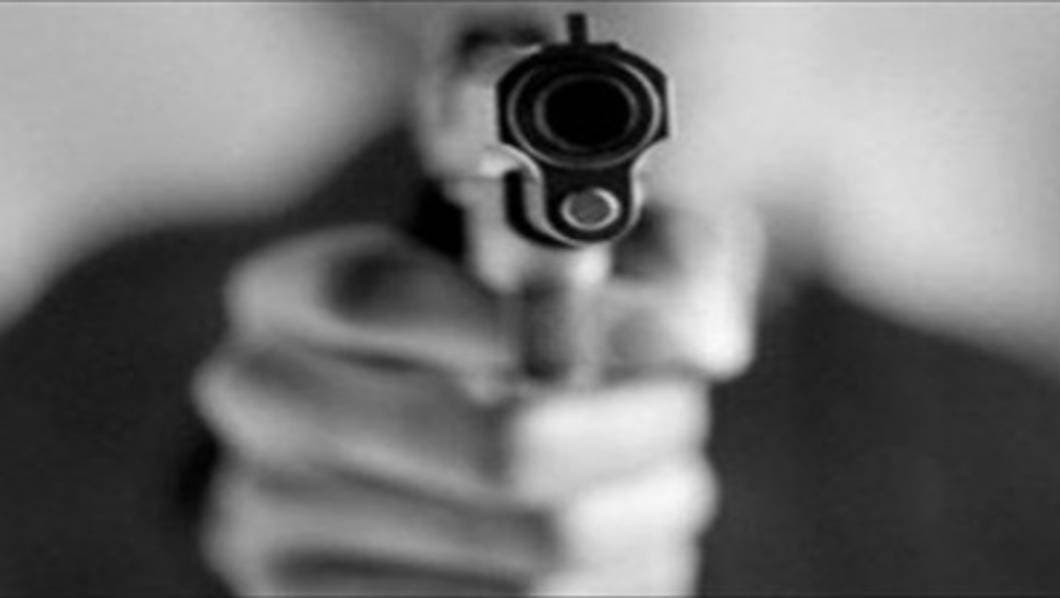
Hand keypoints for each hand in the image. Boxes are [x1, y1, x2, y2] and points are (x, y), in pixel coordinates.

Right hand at [193, 211, 759, 594]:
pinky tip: (630, 554)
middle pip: (492, 447)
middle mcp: (262, 411)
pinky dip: (614, 591)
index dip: (546, 316)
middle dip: (634, 435)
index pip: (384, 297)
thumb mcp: (552, 268)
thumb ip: (646, 255)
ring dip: (643, 522)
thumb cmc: (490, 344)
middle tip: (685, 417)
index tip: (665, 338)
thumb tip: (707, 337)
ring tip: (669, 489)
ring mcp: (277, 535)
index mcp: (285, 302)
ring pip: (530, 560)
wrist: (408, 460)